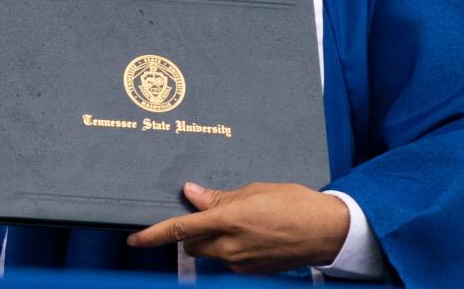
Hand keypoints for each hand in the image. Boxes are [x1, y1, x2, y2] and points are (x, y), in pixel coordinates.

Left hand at [127, 181, 349, 273]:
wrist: (329, 231)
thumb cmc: (294, 203)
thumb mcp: (254, 192)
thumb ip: (218, 198)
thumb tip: (191, 194)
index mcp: (228, 221)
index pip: (181, 230)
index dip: (154, 235)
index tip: (134, 239)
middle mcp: (231, 247)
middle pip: (193, 245)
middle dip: (191, 233)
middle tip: (208, 214)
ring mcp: (242, 264)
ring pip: (210, 253)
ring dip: (211, 240)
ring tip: (237, 221)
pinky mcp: (253, 272)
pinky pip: (229, 260)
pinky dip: (229, 247)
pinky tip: (250, 234)